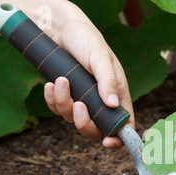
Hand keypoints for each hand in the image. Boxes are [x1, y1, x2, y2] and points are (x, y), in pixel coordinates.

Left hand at [43, 2, 133, 148]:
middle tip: (78, 106)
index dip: (119, 138)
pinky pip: (58, 109)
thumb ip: (108, 80)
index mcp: (118, 96)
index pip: (124, 124)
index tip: (108, 142)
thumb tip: (114, 104)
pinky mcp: (66, 97)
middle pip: (96, 130)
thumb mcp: (100, 58)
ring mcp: (83, 102)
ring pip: (73, 120)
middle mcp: (101, 103)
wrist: (62, 30)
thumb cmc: (88, 41)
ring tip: (61, 81)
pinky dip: (53, 100)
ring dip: (64, 104)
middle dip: (84, 123)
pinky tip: (50, 85)